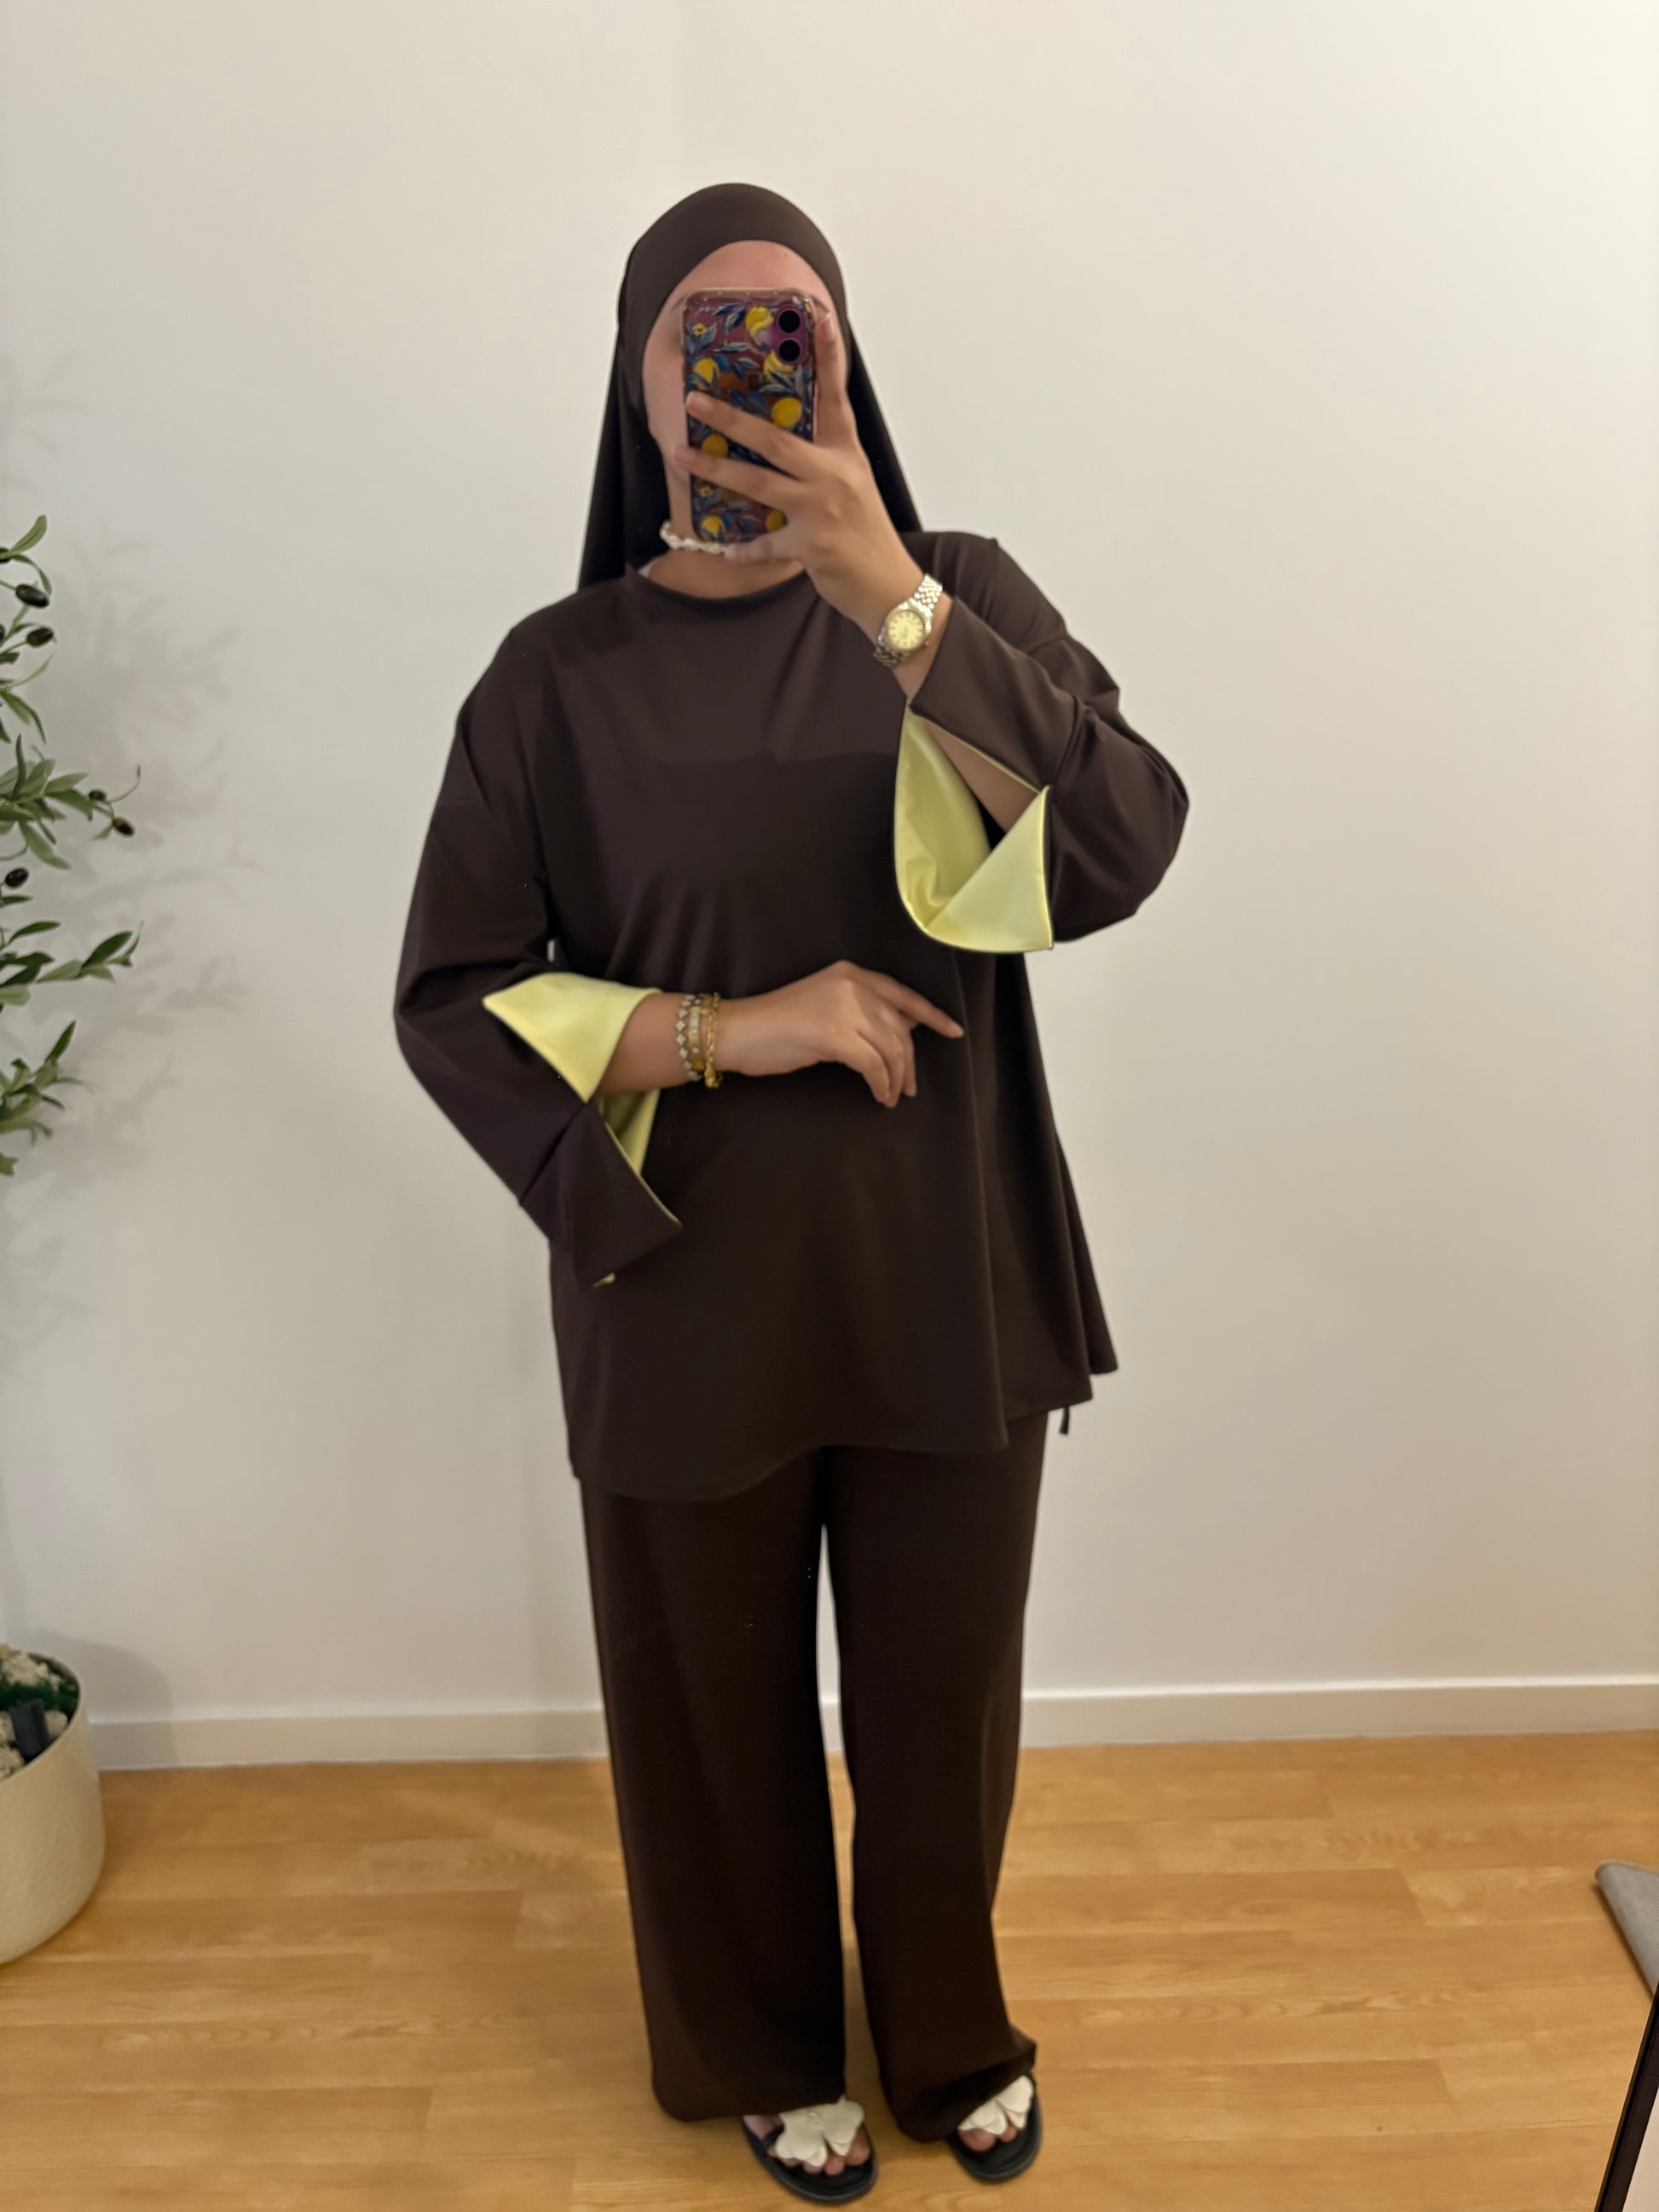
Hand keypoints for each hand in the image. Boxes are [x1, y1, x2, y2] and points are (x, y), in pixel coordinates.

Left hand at [670, 298, 923, 636]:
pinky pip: (765, 544)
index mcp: (847, 454)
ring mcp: (822, 510)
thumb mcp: (852, 485)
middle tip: (695, 400)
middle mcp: (834, 475)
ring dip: (716, 468)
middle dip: (731, 418)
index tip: (818, 317)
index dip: (828, 355)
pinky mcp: (811, 546)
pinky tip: (725, 549)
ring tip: (682, 456)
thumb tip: (778, 442)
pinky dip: (745, 548)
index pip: (836, 396)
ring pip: (758, 483)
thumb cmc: (866, 534)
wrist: (889, 585)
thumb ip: (821, 461)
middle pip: (775, 439)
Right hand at [718, 960, 963, 1107]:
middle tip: (909, 1087)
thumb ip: (863, 1010)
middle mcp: (853, 985)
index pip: (904, 995)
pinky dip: (881, 1084)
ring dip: (896, 1078)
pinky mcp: (834, 1035)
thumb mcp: (827, 1005)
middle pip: (900, 1028)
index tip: (954, 1031)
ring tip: (891, 1096)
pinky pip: (874, 1065)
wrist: (738, 1030)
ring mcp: (844, 1008)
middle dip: (910, 1062)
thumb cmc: (777, 1024)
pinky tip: (878, 1095)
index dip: (932, 1015)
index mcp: (852, 974)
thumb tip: (905, 1027)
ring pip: (891, 1049)